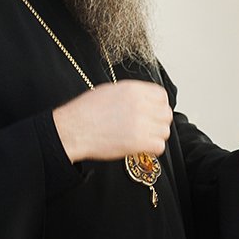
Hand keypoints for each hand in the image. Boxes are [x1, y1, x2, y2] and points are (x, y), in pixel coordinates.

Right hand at [52, 81, 171, 162]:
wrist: (73, 129)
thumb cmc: (85, 111)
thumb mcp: (109, 91)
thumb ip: (132, 94)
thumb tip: (145, 100)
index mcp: (133, 90)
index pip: (162, 95)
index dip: (158, 105)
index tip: (153, 112)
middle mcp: (140, 105)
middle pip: (166, 113)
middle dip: (159, 121)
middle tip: (149, 127)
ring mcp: (141, 124)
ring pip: (165, 131)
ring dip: (156, 135)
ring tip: (143, 137)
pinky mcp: (138, 142)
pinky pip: (159, 146)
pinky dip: (152, 149)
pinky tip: (141, 147)